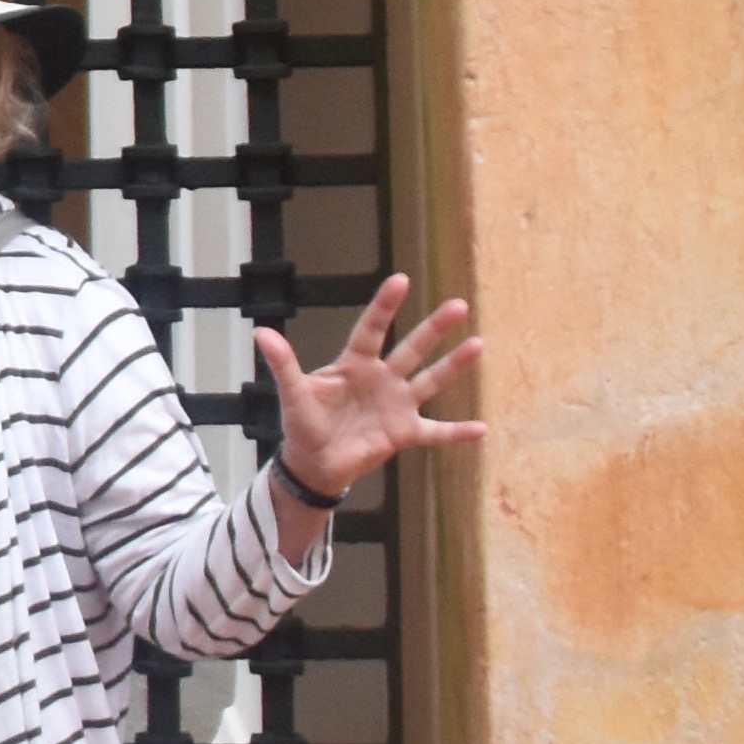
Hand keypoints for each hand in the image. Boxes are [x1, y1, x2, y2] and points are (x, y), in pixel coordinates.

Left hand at [253, 276, 481, 514]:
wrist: (314, 463)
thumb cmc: (305, 423)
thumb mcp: (294, 393)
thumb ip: (284, 365)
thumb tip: (260, 332)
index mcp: (354, 364)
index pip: (372, 329)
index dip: (385, 305)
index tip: (401, 279)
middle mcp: (382, 378)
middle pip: (412, 348)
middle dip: (434, 328)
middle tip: (459, 305)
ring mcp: (397, 405)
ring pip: (430, 381)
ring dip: (453, 365)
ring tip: (478, 345)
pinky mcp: (404, 433)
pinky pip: (435, 432)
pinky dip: (457, 433)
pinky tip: (482, 428)